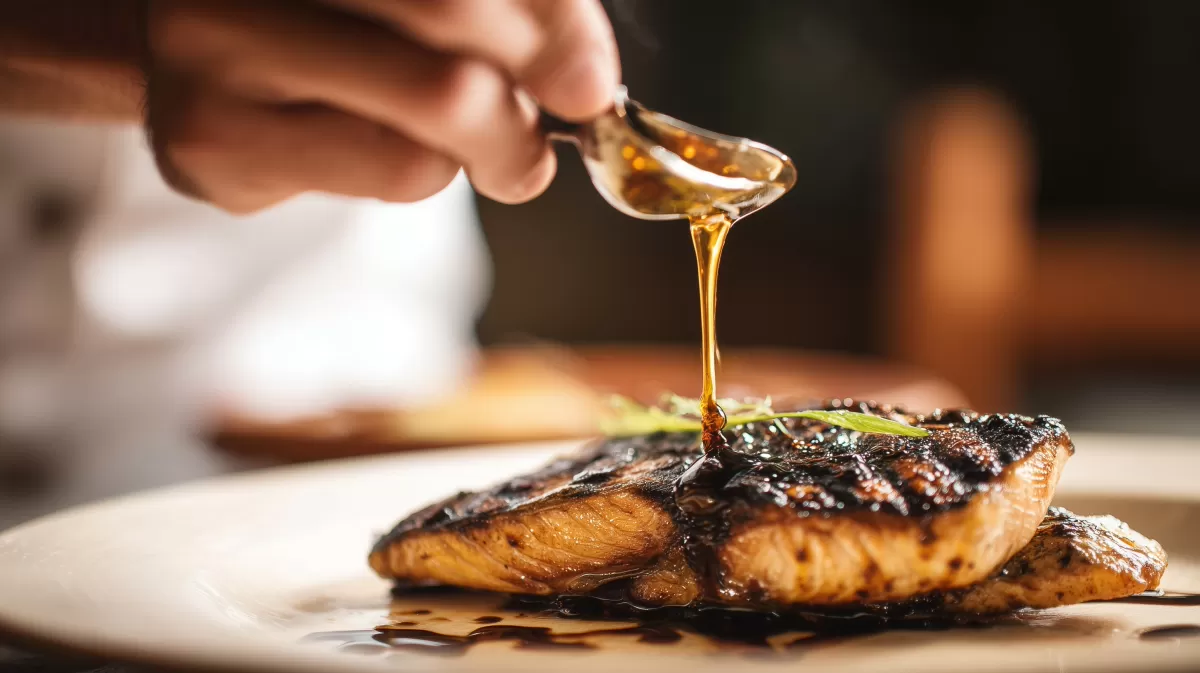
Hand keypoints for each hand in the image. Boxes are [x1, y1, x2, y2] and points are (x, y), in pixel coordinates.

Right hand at [144, 0, 619, 212]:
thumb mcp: (405, 4)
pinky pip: (392, 170)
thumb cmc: (324, 26)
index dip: (551, 16)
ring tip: (491, 144)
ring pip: (436, 104)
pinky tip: (404, 153)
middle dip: (536, 73)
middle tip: (566, 112)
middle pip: (450, 9)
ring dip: (498, 143)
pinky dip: (434, 174)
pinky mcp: (213, 140)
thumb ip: (492, 12)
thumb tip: (584, 77)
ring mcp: (216, 45)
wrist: (192, 67)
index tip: (589, 77)